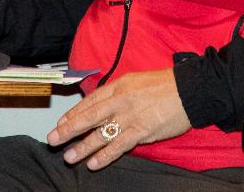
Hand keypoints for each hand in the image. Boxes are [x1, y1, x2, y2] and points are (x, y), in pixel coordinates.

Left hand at [45, 68, 190, 170]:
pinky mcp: (141, 131)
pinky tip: (93, 163)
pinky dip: (105, 155)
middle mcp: (120, 100)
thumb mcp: (135, 81)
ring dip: (83, 147)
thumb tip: (102, 105)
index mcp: (118, 86)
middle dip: (68, 130)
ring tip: (69, 157)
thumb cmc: (164, 85)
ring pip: (100, 134)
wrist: (189, 89)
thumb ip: (118, 93)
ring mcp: (129, 116)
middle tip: (53, 140)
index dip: (73, 113)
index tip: (61, 122)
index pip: (89, 101)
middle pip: (88, 117)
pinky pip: (118, 145)